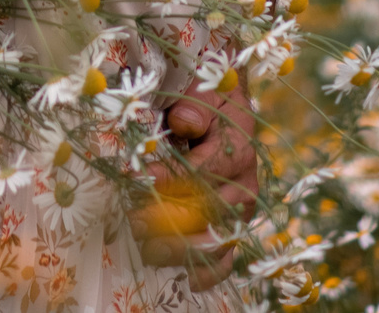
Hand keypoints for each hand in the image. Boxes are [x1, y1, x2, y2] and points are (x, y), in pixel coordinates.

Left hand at [132, 82, 257, 285]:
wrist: (231, 115)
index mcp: (237, 152)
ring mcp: (241, 212)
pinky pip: (227, 257)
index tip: (137, 181)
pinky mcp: (235, 228)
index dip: (169, 179)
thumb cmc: (210, 105)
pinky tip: (188, 282)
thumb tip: (183, 123)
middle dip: (168, 220)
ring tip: (148, 249)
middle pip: (207, 212)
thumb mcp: (204, 95)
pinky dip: (210, 272)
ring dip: (181, 248)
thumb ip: (195, 108)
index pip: (202, 172)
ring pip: (216, 239)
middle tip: (134, 221)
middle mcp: (243, 186)